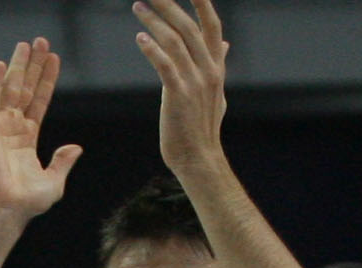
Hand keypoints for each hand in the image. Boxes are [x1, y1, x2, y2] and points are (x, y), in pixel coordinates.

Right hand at [0, 40, 82, 219]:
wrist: (5, 209)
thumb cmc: (26, 203)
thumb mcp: (54, 182)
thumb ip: (62, 162)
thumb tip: (75, 147)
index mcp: (26, 141)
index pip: (38, 103)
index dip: (46, 81)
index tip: (54, 61)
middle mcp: (11, 131)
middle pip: (24, 90)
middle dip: (33, 66)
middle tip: (41, 42)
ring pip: (9, 89)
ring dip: (18, 66)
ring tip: (27, 44)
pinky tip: (0, 64)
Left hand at [135, 0, 230, 184]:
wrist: (199, 158)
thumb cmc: (202, 126)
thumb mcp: (216, 91)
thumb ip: (217, 64)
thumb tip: (225, 44)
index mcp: (215, 67)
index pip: (211, 26)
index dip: (202, 3)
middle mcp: (208, 70)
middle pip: (188, 27)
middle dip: (169, 4)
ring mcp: (195, 82)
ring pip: (174, 41)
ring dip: (154, 21)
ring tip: (137, 6)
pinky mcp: (178, 95)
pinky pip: (165, 65)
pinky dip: (152, 48)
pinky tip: (140, 38)